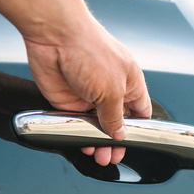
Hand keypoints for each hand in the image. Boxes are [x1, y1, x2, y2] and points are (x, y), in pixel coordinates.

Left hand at [23, 16, 151, 165]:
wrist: (54, 36)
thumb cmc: (90, 50)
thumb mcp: (112, 90)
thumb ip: (116, 116)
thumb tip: (119, 135)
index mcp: (129, 82)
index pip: (139, 112)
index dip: (136, 130)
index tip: (131, 145)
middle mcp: (110, 88)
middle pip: (116, 123)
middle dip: (114, 141)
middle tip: (110, 156)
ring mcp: (88, 94)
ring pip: (94, 126)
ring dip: (96, 141)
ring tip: (96, 155)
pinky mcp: (67, 99)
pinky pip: (73, 122)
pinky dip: (76, 134)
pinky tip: (79, 143)